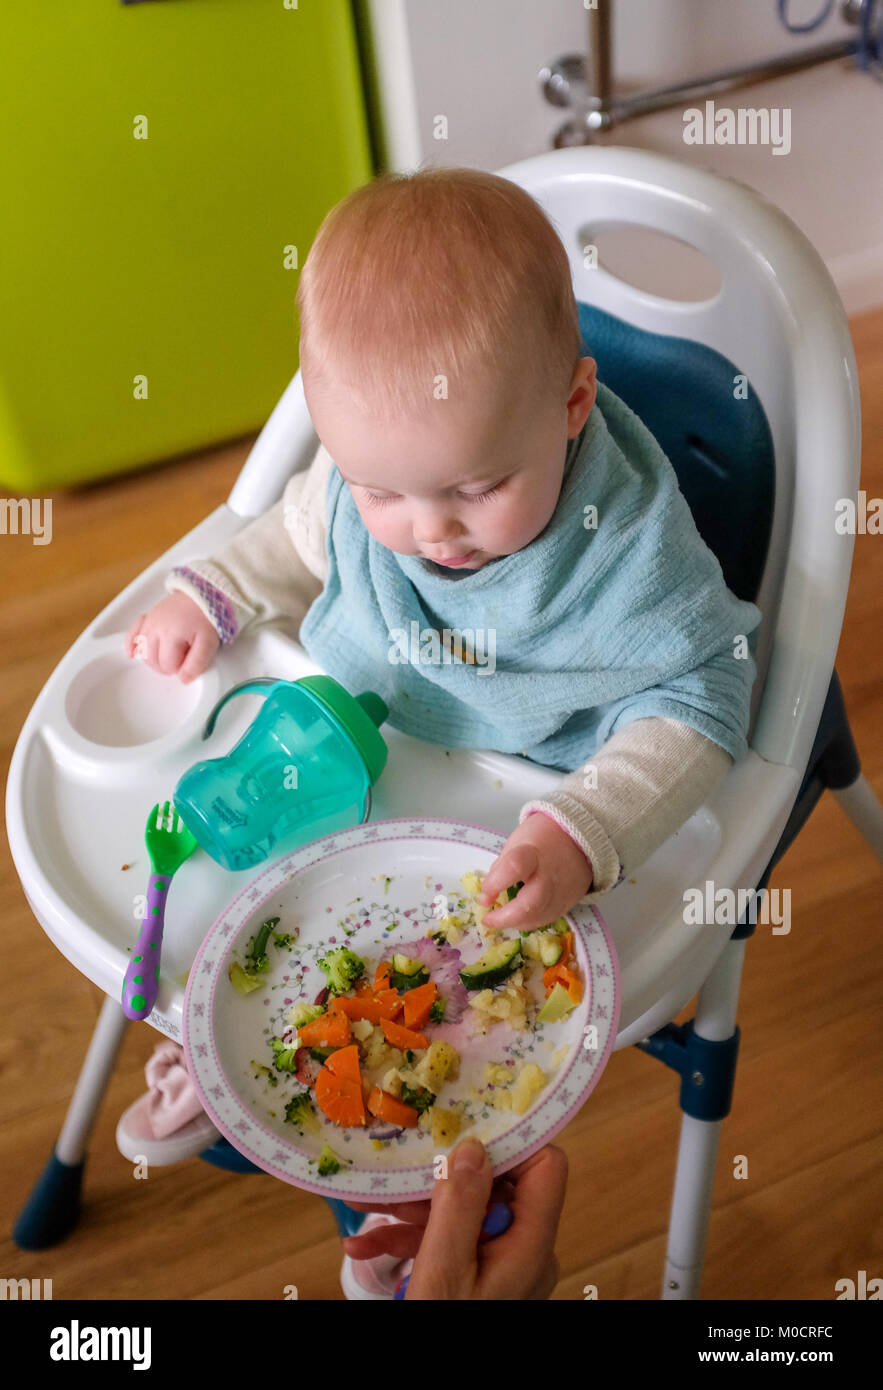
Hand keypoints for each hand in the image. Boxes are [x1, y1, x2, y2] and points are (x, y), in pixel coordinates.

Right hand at [125, 591, 219, 684]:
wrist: (203, 596)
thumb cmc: (205, 617)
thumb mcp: (208, 643)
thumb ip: (196, 663)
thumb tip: (183, 679)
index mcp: (171, 634)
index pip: (167, 665)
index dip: (179, 669)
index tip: (188, 663)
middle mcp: (156, 627)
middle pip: (152, 660)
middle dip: (165, 666)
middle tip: (179, 662)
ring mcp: (149, 622)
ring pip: (141, 651)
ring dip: (152, 659)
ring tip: (166, 658)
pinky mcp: (146, 617)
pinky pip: (131, 634)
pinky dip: (130, 645)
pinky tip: (132, 654)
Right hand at [342, 1138, 567, 1298]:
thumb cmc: (444, 1332)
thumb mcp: (442, 1273)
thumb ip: (460, 1208)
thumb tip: (474, 1147)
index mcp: (531, 1246)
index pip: (546, 1167)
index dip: (510, 1141)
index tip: (464, 1125)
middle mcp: (527, 1252)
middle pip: (497, 1185)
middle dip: (442, 1181)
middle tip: (397, 1178)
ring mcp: (506, 1266)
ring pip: (467, 1213)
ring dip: (415, 1211)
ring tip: (370, 1214)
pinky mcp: (483, 1279)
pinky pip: (455, 1243)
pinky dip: (415, 1238)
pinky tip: (371, 1246)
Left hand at [478, 811, 592, 931]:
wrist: (579, 841)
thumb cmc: (542, 839)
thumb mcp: (516, 844)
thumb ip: (499, 871)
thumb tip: (486, 898)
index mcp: (533, 853)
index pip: (514, 867)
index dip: (496, 883)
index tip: (485, 891)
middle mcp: (550, 876)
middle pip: (530, 904)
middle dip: (505, 917)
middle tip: (488, 918)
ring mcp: (561, 894)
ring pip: (537, 918)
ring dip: (514, 923)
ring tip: (500, 917)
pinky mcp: (567, 905)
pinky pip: (545, 920)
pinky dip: (528, 922)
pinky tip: (518, 916)